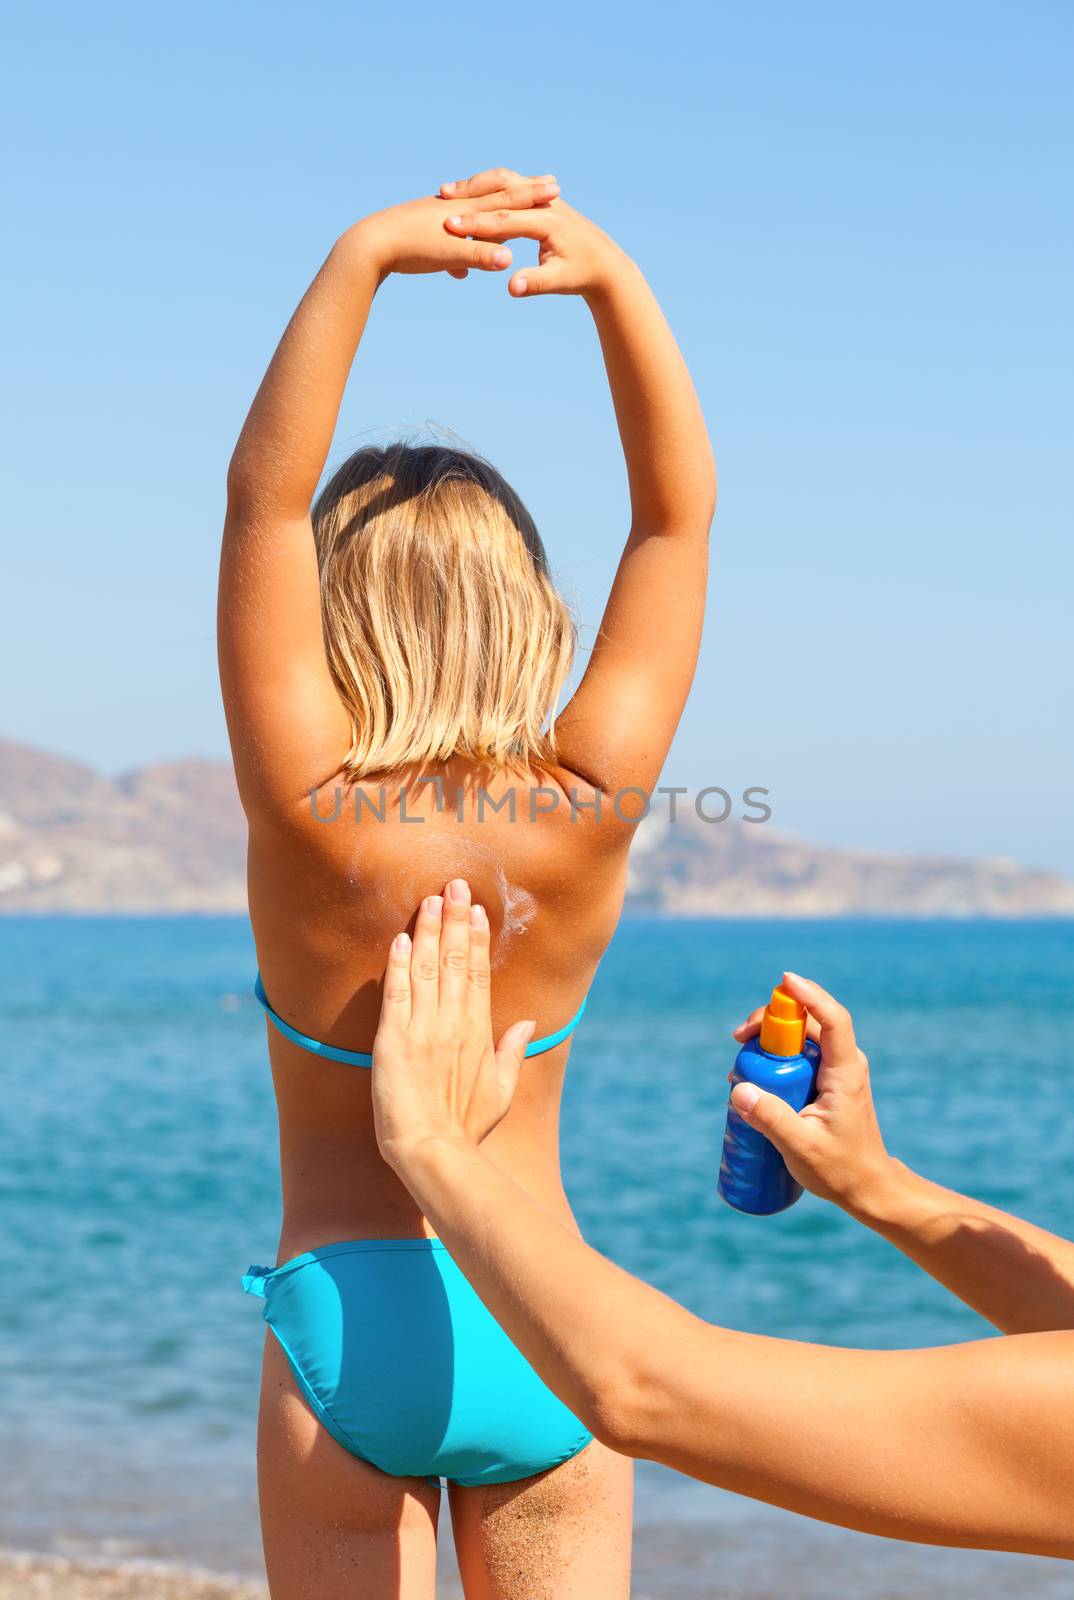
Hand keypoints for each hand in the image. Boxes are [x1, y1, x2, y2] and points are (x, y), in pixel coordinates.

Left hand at [356, 169, 559, 282]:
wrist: (366, 248)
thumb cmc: (409, 250)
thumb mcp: (450, 256)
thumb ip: (481, 256)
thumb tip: (508, 261)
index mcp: (464, 212)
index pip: (506, 200)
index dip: (531, 195)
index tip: (554, 190)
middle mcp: (453, 208)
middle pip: (491, 200)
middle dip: (514, 198)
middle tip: (540, 186)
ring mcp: (436, 218)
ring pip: (470, 219)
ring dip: (487, 225)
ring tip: (502, 228)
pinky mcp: (421, 233)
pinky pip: (448, 241)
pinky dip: (457, 252)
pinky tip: (457, 272)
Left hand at [371, 877, 534, 1169]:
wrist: (430, 1148)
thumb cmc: (465, 1126)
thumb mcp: (501, 1090)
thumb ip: (512, 1051)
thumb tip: (526, 1023)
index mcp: (477, 1031)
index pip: (477, 973)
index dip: (476, 939)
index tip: (477, 910)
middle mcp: (451, 1022)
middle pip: (454, 960)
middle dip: (454, 920)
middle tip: (454, 885)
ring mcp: (422, 1029)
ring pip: (425, 969)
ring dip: (426, 932)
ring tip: (429, 901)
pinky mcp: (392, 1040)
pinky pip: (396, 995)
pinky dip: (397, 966)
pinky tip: (400, 940)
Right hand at [439, 169, 631, 298]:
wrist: (607, 265)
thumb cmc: (582, 275)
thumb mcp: (558, 282)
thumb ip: (533, 283)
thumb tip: (511, 288)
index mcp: (548, 222)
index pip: (505, 219)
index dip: (475, 224)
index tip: (449, 226)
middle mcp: (546, 204)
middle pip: (502, 187)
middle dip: (471, 190)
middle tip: (442, 193)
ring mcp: (545, 199)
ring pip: (505, 180)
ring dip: (477, 183)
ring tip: (449, 190)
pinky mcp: (543, 201)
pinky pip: (510, 185)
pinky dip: (488, 187)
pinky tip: (469, 196)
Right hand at [729, 972, 893, 1212]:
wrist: (867, 1187)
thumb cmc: (841, 1169)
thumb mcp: (801, 1147)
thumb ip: (771, 1119)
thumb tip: (738, 1089)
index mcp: (845, 1072)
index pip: (833, 1020)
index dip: (810, 995)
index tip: (785, 980)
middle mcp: (844, 1063)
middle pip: (809, 1021)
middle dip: (772, 1019)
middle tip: (739, 1038)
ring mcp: (836, 1071)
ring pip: (802, 1037)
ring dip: (770, 1040)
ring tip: (740, 1065)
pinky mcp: (826, 1082)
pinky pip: (799, 1055)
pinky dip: (775, 1057)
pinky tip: (754, 1078)